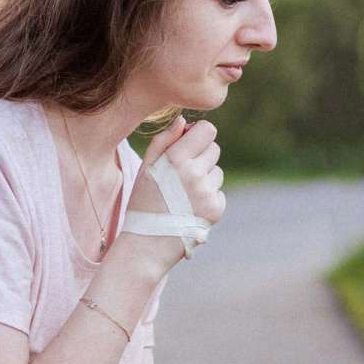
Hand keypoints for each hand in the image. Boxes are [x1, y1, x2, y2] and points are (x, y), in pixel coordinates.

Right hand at [122, 116, 225, 266]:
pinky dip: (209, 197)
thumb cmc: (144, 201)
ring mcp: (208, 192)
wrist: (148, 242)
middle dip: (202, 156)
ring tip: (184, 194)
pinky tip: (191, 207)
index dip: (200, 134)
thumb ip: (164, 141)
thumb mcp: (147, 168)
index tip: (192, 141)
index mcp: (176, 159)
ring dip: (205, 178)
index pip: (208, 130)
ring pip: (217, 171)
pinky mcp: (217, 208)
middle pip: (215, 149)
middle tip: (183, 173)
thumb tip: (184, 121)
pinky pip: (219, 192)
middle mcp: (195, 174)